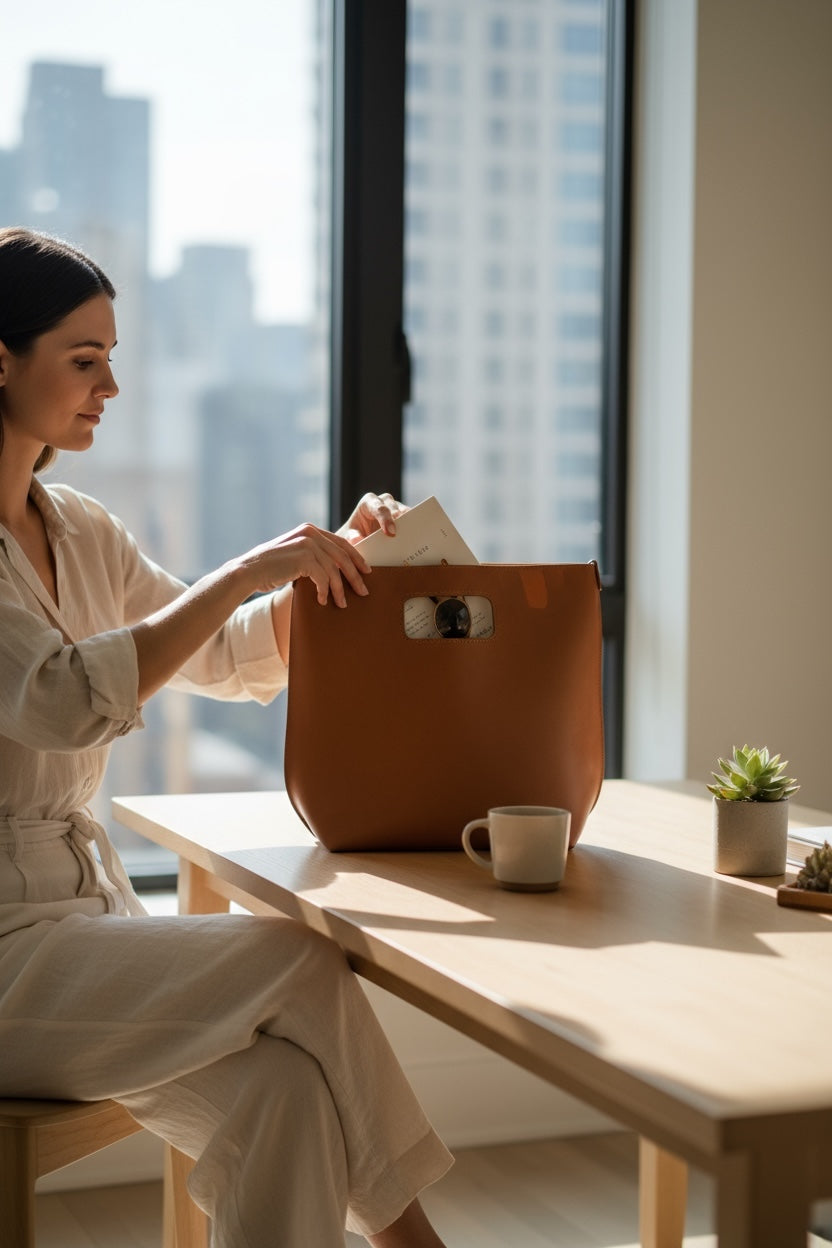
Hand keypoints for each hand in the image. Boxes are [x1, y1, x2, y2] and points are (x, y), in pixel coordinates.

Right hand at [243, 523, 370, 607]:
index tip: (366, 571)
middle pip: (342, 556)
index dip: (356, 558)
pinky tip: (323, 601)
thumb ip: (313, 556)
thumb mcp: (295, 555)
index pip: (341, 543)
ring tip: (342, 603)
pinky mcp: (303, 558)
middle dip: (355, 576)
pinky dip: (325, 592)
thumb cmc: (271, 568)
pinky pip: (323, 579)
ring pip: (334, 570)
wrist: (249, 571)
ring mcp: (307, 544)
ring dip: (339, 590)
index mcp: (310, 530)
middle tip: (364, 591)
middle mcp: (311, 533)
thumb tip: (336, 570)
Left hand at [338, 492, 407, 543]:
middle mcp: (383, 502)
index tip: (390, 533)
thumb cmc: (353, 534)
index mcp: (368, 503)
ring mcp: (395, 508)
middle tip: (402, 533)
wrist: (359, 536)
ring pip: (404, 511)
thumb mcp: (348, 536)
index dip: (385, 519)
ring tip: (413, 534)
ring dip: (409, 522)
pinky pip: (411, 519)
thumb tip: (357, 540)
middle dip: (397, 519)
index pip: (378, 507)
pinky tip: (416, 538)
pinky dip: (413, 527)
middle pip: (393, 506)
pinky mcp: (403, 517)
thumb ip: (351, 537)